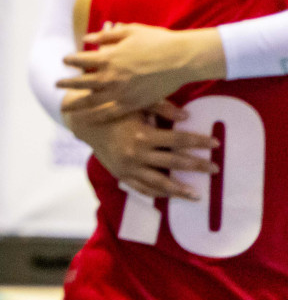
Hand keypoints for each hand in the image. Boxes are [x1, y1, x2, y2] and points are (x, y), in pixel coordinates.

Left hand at [58, 23, 224, 114]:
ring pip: (92, 101)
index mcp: (107, 57)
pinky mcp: (134, 103)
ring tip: (64, 107)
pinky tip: (89, 119)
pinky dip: (97, 116)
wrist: (182, 58)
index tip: (64, 61)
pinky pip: (111, 113)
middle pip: (81, 82)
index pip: (81, 60)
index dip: (71, 60)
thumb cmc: (157, 41)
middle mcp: (110, 76)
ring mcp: (121, 92)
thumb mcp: (130, 31)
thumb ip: (106, 36)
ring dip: (77, 103)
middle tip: (55, 85)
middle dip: (67, 83)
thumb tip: (87, 38)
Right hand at [61, 90, 216, 199]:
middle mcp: (137, 154)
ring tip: (198, 195)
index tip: (215, 143)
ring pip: (160, 182)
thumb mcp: (135, 104)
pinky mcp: (121, 175)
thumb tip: (187, 116)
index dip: (199, 141)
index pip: (179, 139)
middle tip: (215, 168)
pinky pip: (142, 188)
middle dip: (198, 165)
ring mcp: (129, 167)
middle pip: (174, 162)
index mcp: (143, 135)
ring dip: (180, 189)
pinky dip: (157, 193)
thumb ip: (160, 108)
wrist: (84, 124)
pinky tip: (171, 195)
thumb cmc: (113, 111)